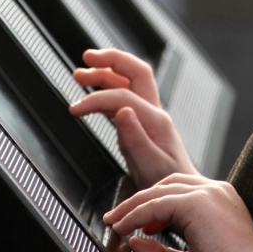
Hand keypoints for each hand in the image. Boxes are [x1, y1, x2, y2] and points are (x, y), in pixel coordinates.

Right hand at [69, 49, 196, 187]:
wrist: (176, 196)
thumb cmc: (166, 183)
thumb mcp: (151, 166)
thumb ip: (136, 139)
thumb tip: (123, 111)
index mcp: (157, 120)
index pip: (122, 96)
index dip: (96, 98)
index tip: (76, 108)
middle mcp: (153, 112)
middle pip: (135, 72)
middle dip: (111, 59)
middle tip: (87, 57)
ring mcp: (147, 116)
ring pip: (127, 82)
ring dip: (105, 73)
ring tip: (80, 74)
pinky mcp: (140, 123)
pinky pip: (122, 97)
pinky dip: (106, 91)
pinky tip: (92, 95)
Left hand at [104, 173, 252, 251]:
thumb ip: (162, 249)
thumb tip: (134, 242)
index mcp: (220, 201)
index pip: (180, 191)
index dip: (153, 205)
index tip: (135, 224)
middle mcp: (216, 191)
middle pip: (168, 184)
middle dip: (139, 201)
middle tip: (117, 219)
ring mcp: (209, 193)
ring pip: (160, 190)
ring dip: (134, 206)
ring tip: (116, 222)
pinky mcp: (200, 202)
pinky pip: (158, 204)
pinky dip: (137, 215)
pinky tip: (125, 227)